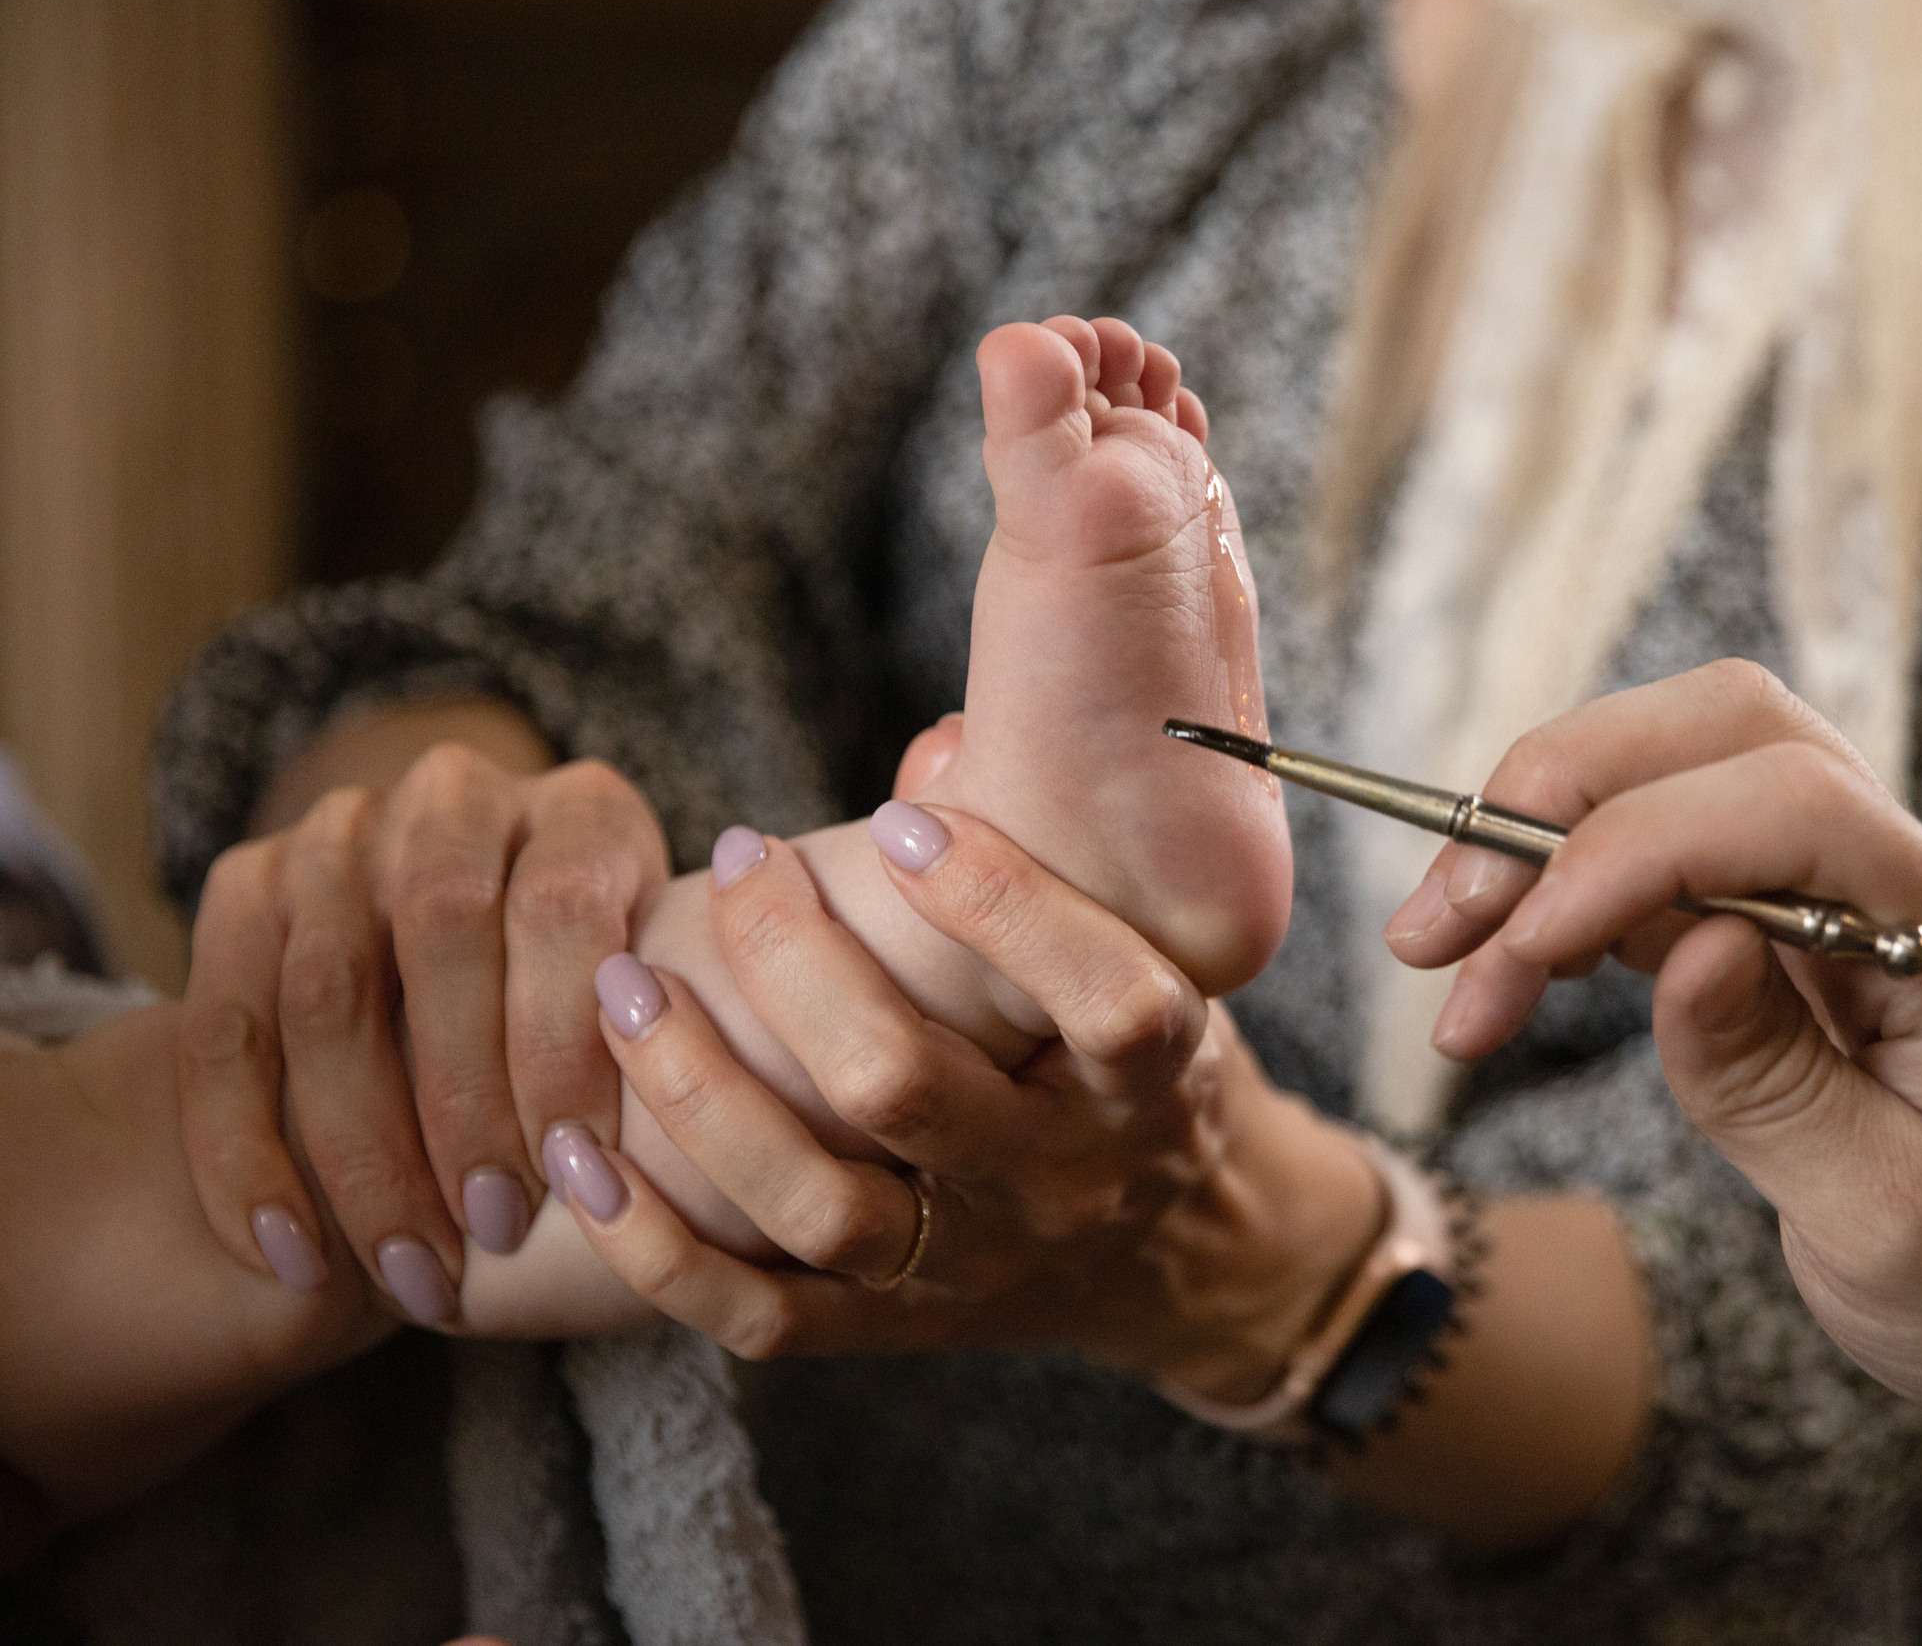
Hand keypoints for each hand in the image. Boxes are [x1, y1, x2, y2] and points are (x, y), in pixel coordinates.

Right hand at [180, 708, 669, 1325]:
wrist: (481, 947)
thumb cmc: (601, 1007)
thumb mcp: (660, 995)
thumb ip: (663, 1043)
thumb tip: (645, 1170)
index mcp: (580, 809)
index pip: (562, 904)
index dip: (560, 1041)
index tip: (572, 1169)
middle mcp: (455, 800)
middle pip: (440, 933)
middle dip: (463, 1102)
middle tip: (491, 1230)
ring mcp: (340, 834)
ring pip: (326, 991)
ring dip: (360, 1150)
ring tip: (407, 1270)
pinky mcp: (246, 886)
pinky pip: (223, 1029)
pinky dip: (244, 1153)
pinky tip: (287, 1250)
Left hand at [556, 803, 1380, 1396]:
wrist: (1182, 1260)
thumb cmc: (1138, 1064)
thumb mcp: (1166, 965)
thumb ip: (1065, 859)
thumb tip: (942, 751)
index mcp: (1147, 1085)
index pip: (1110, 1006)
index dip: (1005, 907)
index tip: (902, 825)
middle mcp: (1056, 1181)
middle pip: (906, 1090)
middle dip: (794, 967)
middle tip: (740, 863)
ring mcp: (966, 1265)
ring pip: (817, 1205)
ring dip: (700, 1093)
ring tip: (625, 990)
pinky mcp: (889, 1327)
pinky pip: (758, 1313)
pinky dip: (656, 1248)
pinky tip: (581, 1158)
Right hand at [1384, 660, 1921, 1463]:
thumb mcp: (1897, 1226)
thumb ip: (1778, 1085)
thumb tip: (1685, 952)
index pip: (1796, 809)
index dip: (1641, 846)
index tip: (1525, 942)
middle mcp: (1909, 885)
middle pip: (1728, 736)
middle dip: (1562, 795)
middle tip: (1440, 917)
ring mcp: (1848, 903)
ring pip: (1679, 781)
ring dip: (1541, 844)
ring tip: (1438, 956)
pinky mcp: (1791, 943)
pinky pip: (1664, 870)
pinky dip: (1566, 902)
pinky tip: (1503, 970)